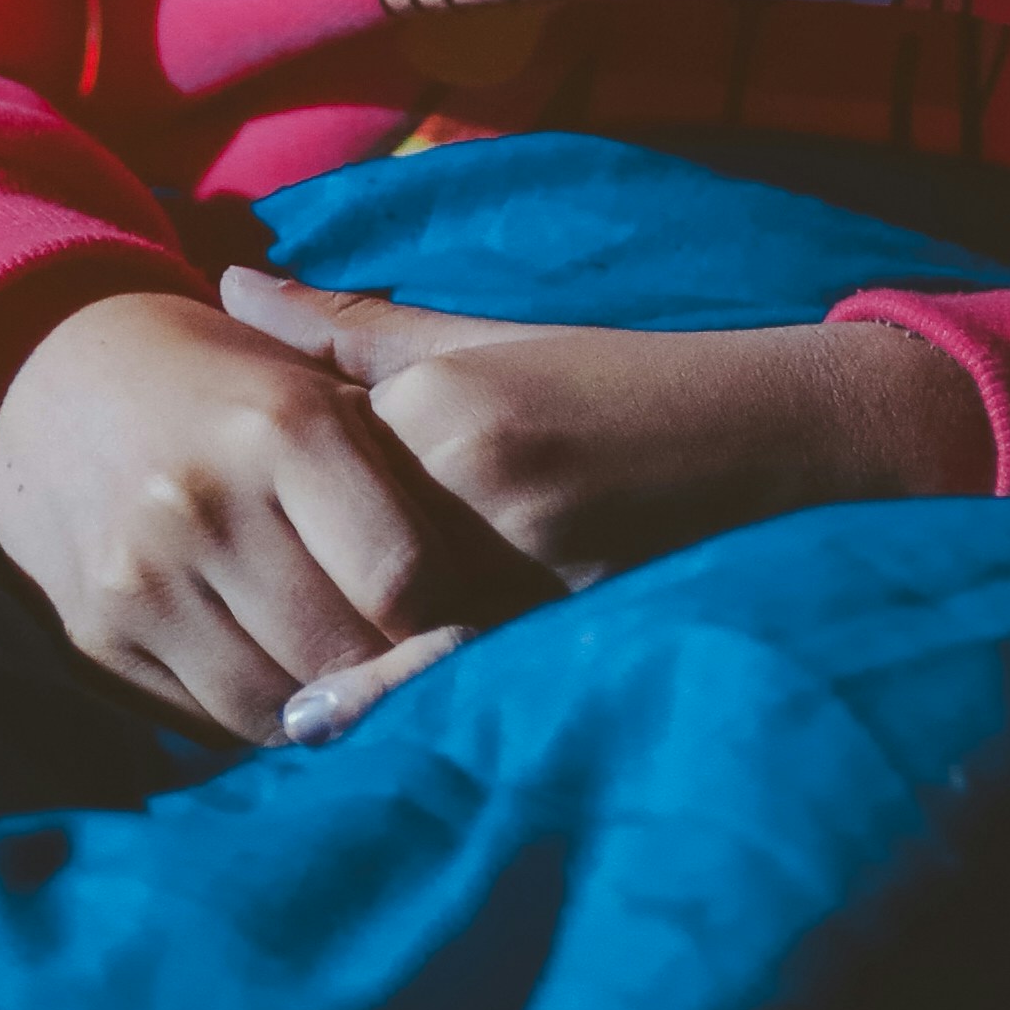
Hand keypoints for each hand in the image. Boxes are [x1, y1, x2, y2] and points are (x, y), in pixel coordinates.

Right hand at [0, 284, 507, 746]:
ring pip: (274, 705)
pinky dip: (254, 710)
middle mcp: (207, 500)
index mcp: (283, 423)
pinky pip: (206, 717)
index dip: (445, 617)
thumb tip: (470, 592)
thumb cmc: (221, 380)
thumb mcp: (311, 379)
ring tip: (345, 677)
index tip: (464, 624)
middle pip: (340, 654)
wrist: (51, 373)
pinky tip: (273, 670)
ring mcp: (143, 573)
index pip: (401, 576)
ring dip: (321, 707)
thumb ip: (392, 465)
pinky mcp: (97, 631)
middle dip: (387, 674)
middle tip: (412, 669)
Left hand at [212, 269, 989, 727]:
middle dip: (291, 600)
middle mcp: (467, 468)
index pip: (300, 469)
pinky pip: (456, 680)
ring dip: (343, 664)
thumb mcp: (491, 340)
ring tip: (291, 705)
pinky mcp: (564, 628)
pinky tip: (382, 729)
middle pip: (332, 556)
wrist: (785, 438)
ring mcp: (518, 556)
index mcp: (441, 394)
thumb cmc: (626, 388)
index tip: (231, 542)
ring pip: (385, 628)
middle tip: (241, 641)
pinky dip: (414, 702)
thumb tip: (224, 280)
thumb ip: (353, 330)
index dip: (265, 512)